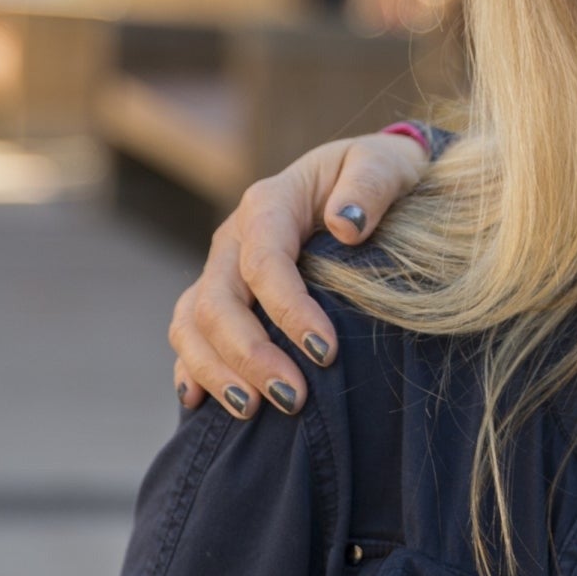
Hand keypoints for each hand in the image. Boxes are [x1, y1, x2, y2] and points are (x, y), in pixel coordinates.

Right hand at [167, 130, 432, 415]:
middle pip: (218, 302)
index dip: (289, 310)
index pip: (264, 262)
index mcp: (270, 203)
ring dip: (216, 371)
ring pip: (192, 324)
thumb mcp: (387, 163)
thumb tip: (347, 225)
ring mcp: (222, 270)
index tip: (326, 353)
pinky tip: (198, 404)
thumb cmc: (382, 174)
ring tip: (251, 412)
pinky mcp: (220, 297)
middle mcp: (234, 238)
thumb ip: (371, 184)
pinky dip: (191, 369)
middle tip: (293, 399)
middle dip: (250, 355)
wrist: (367, 180)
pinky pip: (189, 335)